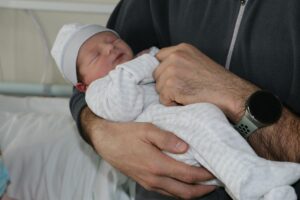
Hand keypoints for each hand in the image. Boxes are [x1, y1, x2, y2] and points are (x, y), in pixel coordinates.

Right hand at [84, 109, 215, 198]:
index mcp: (157, 165)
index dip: (204, 176)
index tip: (216, 172)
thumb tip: (186, 147)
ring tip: (203, 184)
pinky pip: (166, 192)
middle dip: (203, 190)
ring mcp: (148, 182)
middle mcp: (154, 178)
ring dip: (192, 192)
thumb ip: (167, 138)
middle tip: (216, 183)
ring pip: (176, 194)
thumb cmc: (125, 133)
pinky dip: (179, 190)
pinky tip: (183, 182)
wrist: (104, 140)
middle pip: (185, 192)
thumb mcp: (146, 129)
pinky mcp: (144, 182)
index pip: (188, 175)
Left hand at [154, 43, 257, 121]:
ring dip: (169, 95)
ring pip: (159, 88)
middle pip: (156, 74)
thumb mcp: (196, 61)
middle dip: (166, 84)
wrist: (230, 94)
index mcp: (181, 48)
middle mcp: (175, 56)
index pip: (158, 57)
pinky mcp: (171, 85)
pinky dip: (172, 104)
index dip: (163, 70)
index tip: (170, 79)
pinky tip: (186, 100)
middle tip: (185, 88)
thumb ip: (179, 61)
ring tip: (188, 94)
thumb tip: (160, 68)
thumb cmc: (216, 82)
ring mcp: (172, 70)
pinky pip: (163, 100)